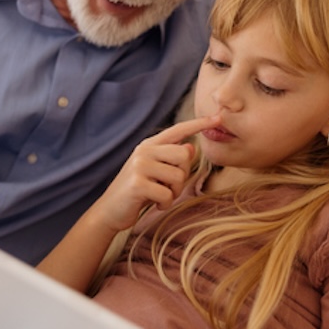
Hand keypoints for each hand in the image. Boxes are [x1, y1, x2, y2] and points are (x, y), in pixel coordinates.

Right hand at [89, 116, 218, 232]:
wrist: (110, 210)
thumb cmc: (138, 191)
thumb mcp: (155, 172)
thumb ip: (171, 159)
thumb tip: (191, 147)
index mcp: (150, 145)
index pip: (178, 130)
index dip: (199, 124)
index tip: (218, 117)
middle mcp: (144, 150)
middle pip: (184, 155)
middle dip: (183, 175)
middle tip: (169, 187)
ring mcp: (140, 165)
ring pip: (178, 177)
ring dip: (173, 193)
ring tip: (159, 196)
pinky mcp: (138, 183)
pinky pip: (167, 194)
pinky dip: (165, 204)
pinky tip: (153, 204)